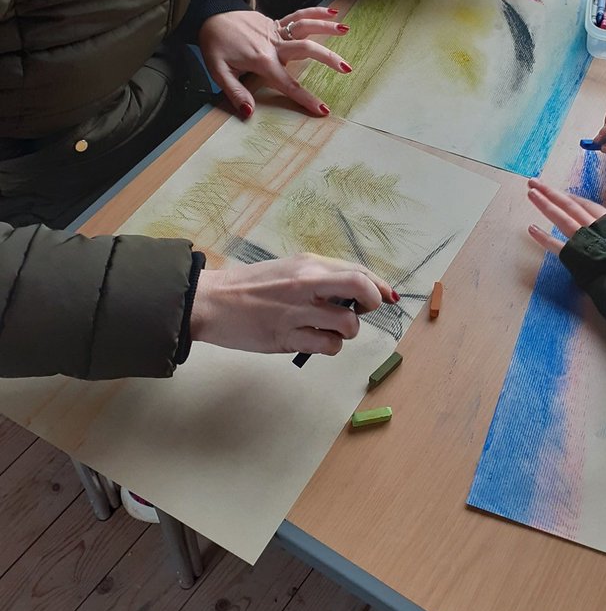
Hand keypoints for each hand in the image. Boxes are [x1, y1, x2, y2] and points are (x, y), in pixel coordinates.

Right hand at [190, 253, 397, 355]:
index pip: (357, 271)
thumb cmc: (251, 286)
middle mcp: (306, 284)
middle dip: (371, 303)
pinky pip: (327, 346)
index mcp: (308, 264)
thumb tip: (360, 288)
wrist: (212, 302)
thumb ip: (322, 276)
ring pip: (348, 324)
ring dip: (346, 331)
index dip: (379, 285)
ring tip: (329, 329)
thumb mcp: (290, 268)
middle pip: (361, 289)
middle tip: (362, 311)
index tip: (388, 296)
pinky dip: (329, 346)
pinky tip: (316, 341)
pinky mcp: (287, 338)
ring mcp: (297, 312)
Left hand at [198, 7, 351, 117]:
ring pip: (305, 27)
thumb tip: (248, 111)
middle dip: (327, 59)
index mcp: (262, 60)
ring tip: (346, 30)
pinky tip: (332, 13)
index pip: (287, 83)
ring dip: (326, 28)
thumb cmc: (214, 46)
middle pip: (306, 50)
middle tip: (346, 68)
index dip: (305, 97)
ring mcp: (275, 31)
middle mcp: (273, 44)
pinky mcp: (275, 22)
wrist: (210, 16)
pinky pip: (298, 16)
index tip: (323, 109)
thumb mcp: (218, 71)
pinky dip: (315, 12)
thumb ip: (235, 92)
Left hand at [526, 178, 605, 254]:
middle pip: (568, 205)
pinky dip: (543, 238)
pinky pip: (556, 245)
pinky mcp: (576, 255)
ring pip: (560, 218)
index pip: (585, 204)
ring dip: (544, 205)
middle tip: (533, 182)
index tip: (557, 192)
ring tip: (530, 193)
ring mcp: (583, 239)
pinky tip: (531, 229)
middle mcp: (592, 225)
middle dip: (550, 193)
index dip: (570, 197)